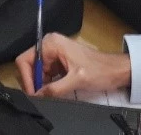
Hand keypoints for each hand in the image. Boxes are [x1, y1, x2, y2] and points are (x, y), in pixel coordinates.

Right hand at [15, 33, 131, 97]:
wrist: (116, 70)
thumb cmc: (99, 70)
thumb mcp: (75, 81)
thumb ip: (54, 89)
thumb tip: (36, 96)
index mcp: (51, 43)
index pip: (25, 60)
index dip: (26, 78)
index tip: (33, 93)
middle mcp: (50, 46)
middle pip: (30, 66)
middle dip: (34, 82)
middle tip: (41, 97)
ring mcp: (54, 54)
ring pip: (37, 72)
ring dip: (42, 85)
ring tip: (50, 94)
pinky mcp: (59, 62)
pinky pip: (46, 75)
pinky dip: (48, 84)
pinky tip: (55, 91)